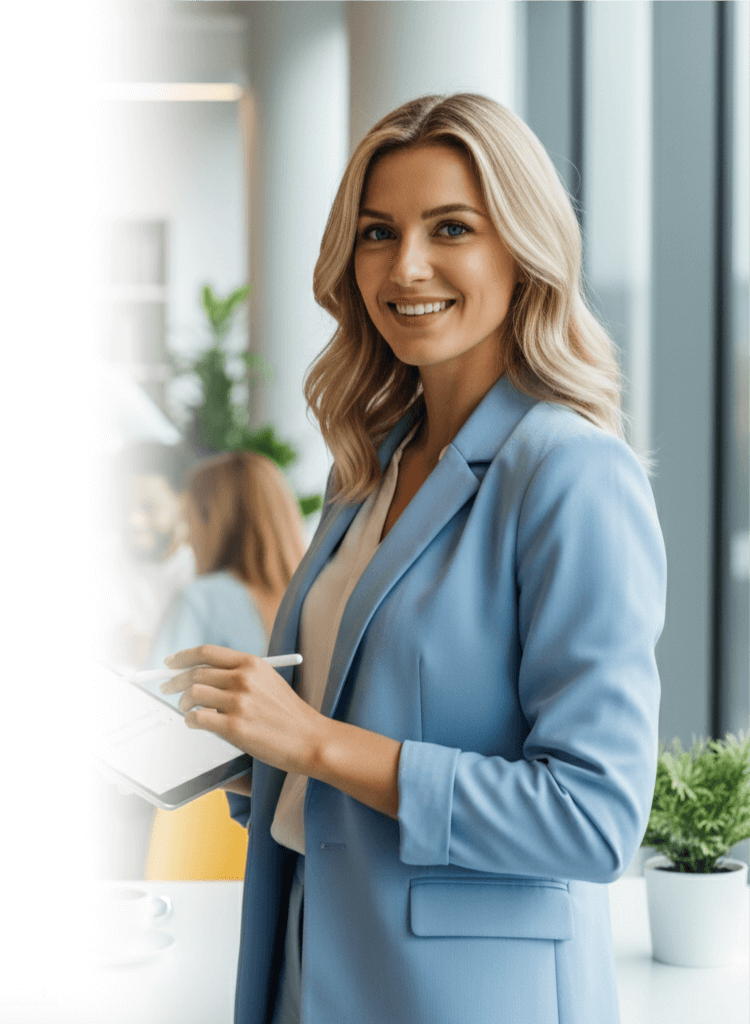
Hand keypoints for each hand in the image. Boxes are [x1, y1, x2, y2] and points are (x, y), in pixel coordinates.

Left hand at [159, 645, 322, 776]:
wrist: (310, 739)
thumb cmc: (289, 714)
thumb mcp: (269, 681)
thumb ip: (241, 674)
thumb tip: (202, 674)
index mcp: (252, 663)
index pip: (207, 652)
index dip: (183, 656)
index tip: (170, 662)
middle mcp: (244, 678)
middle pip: (195, 672)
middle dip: (174, 682)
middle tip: (166, 689)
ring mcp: (239, 702)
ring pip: (192, 694)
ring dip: (182, 703)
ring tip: (186, 710)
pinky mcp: (234, 727)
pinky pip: (197, 718)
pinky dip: (190, 721)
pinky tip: (195, 723)